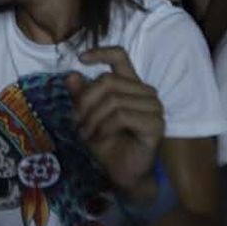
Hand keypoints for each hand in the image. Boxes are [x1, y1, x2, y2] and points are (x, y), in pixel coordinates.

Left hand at [64, 47, 164, 200]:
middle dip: (85, 101)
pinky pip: (121, 116)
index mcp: (131, 85)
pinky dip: (103, 127)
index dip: (101, 52)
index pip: (120, 56)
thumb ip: (82, 96)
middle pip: (108, 80)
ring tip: (85, 134)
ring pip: (113, 99)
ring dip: (92, 118)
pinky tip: (98, 138)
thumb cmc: (109, 143)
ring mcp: (153, 107)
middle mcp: (145, 92)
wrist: (123, 173)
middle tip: (75, 122)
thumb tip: (71, 74)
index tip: (81, 59)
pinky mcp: (155, 124)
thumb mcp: (88, 117)